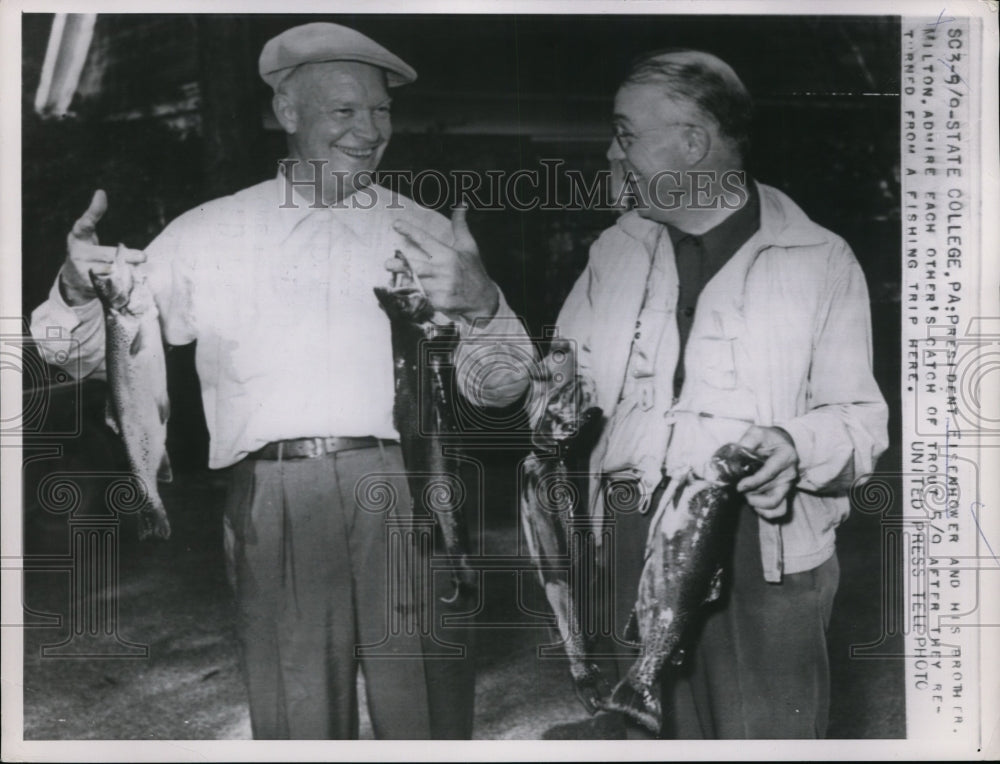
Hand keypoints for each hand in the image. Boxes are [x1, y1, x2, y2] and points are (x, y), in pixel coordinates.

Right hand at [60, 190, 145, 305]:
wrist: (74, 279)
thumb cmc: (87, 250)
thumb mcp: (87, 233)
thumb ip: (94, 216)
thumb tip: (100, 192)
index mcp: (77, 238)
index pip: (84, 225)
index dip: (93, 212)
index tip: (101, 196)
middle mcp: (78, 254)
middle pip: (106, 254)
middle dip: (126, 256)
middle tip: (144, 257)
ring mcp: (83, 271)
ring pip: (112, 270)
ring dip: (128, 270)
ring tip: (137, 268)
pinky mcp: (91, 286)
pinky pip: (113, 284)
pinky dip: (124, 282)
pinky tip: (131, 280)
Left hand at [388, 206, 499, 321]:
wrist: (483, 300)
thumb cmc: (473, 270)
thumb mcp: (469, 246)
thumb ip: (460, 226)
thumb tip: (461, 205)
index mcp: (448, 255)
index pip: (425, 240)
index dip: (410, 231)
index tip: (396, 224)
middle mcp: (443, 271)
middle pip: (416, 266)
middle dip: (401, 265)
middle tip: (387, 263)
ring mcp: (441, 288)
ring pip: (418, 282)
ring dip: (410, 280)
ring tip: (402, 277)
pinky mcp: (440, 302)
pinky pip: (423, 297)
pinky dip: (420, 294)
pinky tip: (418, 294)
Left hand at [735, 425, 798, 519]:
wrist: (779, 444)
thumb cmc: (767, 439)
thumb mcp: (757, 433)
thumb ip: (747, 442)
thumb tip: (736, 457)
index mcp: (785, 457)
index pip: (769, 473)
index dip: (752, 482)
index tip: (739, 486)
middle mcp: (789, 474)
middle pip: (770, 491)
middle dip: (751, 493)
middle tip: (739, 487)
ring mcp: (788, 486)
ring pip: (775, 504)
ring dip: (757, 503)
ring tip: (746, 494)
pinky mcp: (785, 494)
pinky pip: (779, 511)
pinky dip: (765, 512)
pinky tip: (754, 502)